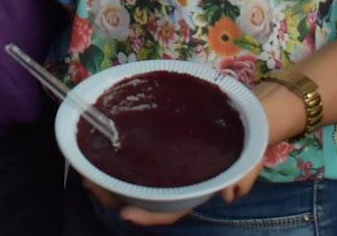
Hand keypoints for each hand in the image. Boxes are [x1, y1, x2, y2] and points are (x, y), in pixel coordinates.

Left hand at [83, 157, 265, 226]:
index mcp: (194, 190)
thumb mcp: (250, 159)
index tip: (126, 215)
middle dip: (114, 197)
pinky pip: (131, 162)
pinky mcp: (155, 151)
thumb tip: (231, 195)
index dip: (148, 217)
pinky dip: (112, 162)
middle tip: (90, 184)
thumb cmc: (244, 142)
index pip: (169, 210)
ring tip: (86, 173)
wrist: (244, 119)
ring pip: (131, 184)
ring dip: (107, 182)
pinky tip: (97, 154)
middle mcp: (174, 183)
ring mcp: (163, 169)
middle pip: (140, 199)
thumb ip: (245, 176)